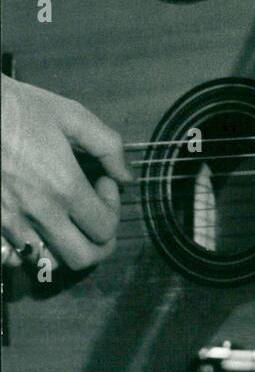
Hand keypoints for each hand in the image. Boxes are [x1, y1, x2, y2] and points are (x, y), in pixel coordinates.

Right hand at [1, 75, 129, 270]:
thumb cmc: (18, 109)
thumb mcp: (72, 115)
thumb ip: (108, 147)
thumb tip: (125, 177)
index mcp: (64, 187)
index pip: (105, 228)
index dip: (114, 207)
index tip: (103, 182)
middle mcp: (38, 214)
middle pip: (83, 258)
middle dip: (99, 240)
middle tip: (95, 212)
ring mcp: (9, 224)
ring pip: (49, 262)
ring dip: (65, 245)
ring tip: (64, 216)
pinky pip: (12, 258)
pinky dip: (29, 250)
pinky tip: (33, 223)